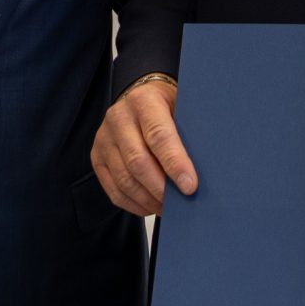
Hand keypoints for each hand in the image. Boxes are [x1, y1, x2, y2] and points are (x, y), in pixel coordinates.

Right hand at [92, 76, 198, 215]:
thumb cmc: (168, 105)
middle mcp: (119, 118)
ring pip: (124, 179)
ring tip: (168, 208)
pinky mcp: (97, 157)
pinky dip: (134, 204)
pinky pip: (113, 189)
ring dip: (148, 199)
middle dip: (161, 188)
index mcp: (144, 101)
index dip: (175, 163)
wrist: (140, 97)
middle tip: (179, 204)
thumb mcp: (183, 106)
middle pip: (138, 161)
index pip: (159, 136)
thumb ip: (190, 132)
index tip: (190, 186)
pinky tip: (151, 206)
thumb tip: (207, 168)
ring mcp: (104, 138)